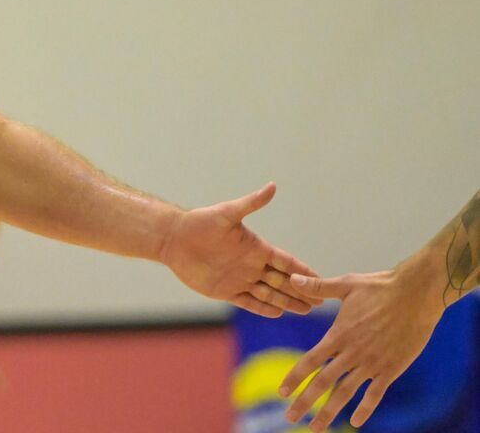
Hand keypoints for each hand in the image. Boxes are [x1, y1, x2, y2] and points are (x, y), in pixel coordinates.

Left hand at [160, 183, 321, 316]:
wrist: (174, 238)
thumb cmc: (200, 222)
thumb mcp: (227, 212)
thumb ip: (251, 203)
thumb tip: (272, 185)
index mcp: (256, 247)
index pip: (287, 262)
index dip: (304, 270)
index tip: (324, 279)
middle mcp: (251, 264)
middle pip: (283, 281)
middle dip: (302, 291)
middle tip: (322, 301)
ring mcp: (240, 278)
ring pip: (269, 294)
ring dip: (287, 302)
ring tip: (306, 311)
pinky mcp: (225, 291)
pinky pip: (249, 302)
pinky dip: (263, 308)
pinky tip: (278, 314)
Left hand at [278, 270, 441, 429]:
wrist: (417, 295)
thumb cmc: (380, 287)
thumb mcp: (345, 285)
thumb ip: (317, 287)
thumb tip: (292, 278)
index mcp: (338, 335)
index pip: (310, 361)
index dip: (294, 378)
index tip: (281, 392)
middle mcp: (351, 353)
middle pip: (323, 383)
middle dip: (305, 402)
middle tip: (290, 418)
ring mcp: (372, 363)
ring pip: (345, 393)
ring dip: (329, 412)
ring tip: (315, 428)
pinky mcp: (391, 369)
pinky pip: (375, 394)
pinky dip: (364, 409)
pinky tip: (355, 422)